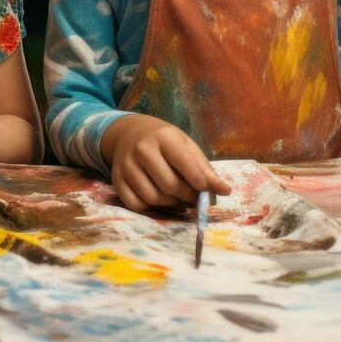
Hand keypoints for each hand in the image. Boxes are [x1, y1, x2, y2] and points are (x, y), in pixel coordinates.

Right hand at [99, 115, 231, 211]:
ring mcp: (126, 165)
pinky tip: (158, 199)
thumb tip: (224, 191)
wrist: (129, 133)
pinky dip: (150, 208)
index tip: (208, 190)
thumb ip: (204, 168)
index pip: (184, 163)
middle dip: (187, 197)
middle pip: (169, 185)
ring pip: (152, 197)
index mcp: (164, 137)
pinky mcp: (116, 179)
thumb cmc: (165, 142)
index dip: (200, 182)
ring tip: (178, 198)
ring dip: (170, 204)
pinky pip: (135, 204)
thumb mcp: (186, 146)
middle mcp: (142, 149)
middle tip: (194, 198)